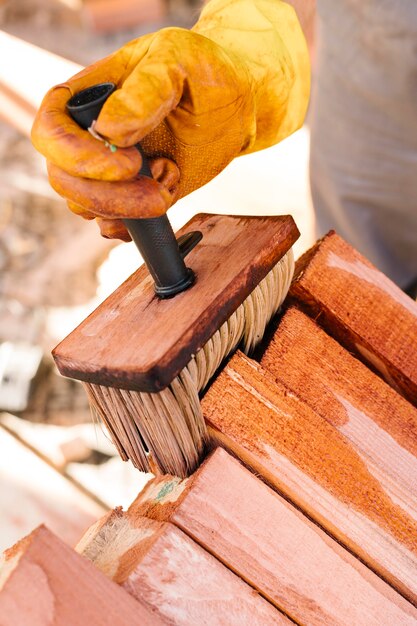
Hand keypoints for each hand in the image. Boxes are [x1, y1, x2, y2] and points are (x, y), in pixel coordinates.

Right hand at [32, 0, 309, 240]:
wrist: (235, 104)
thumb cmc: (203, 72)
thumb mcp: (178, 62)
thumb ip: (145, 91)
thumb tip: (107, 130)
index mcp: (86, 97)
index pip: (51, 132)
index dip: (78, 157)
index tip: (129, 163)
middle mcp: (87, 136)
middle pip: (64, 179)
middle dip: (109, 196)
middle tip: (158, 192)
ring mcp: (106, 170)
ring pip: (86, 207)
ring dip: (129, 209)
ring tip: (172, 177)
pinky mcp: (129, 196)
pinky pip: (111, 225)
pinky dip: (135, 226)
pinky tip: (165, 199)